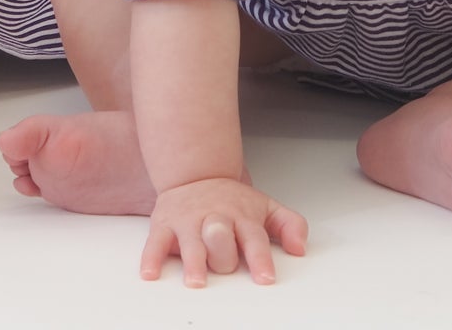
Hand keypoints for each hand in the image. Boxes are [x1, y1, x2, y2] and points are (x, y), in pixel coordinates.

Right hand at [140, 177, 307, 286]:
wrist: (195, 171)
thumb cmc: (232, 200)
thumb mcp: (265, 206)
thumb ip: (289, 225)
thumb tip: (300, 248)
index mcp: (242, 216)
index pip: (254, 238)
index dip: (260, 258)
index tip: (266, 277)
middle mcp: (215, 219)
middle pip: (220, 239)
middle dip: (223, 254)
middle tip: (225, 266)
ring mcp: (189, 222)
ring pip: (191, 242)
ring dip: (193, 260)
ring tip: (196, 280)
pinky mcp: (165, 225)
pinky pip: (156, 242)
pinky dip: (152, 258)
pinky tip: (151, 273)